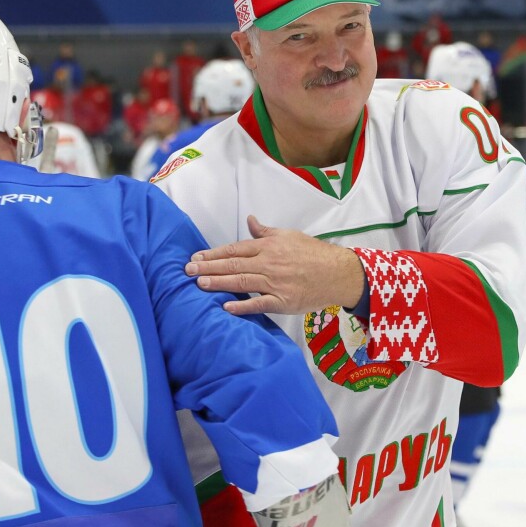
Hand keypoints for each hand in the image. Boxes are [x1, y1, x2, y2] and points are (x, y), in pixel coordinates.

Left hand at [184, 215, 364, 314]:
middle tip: (188, 270)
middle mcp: (268, 263)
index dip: (213, 254)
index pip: (234, 249)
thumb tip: (250, 220)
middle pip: (233, 265)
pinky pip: (260, 304)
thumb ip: (265, 232)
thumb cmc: (312, 253)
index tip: (195, 257)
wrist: (338, 273)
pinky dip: (243, 305)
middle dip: (208, 267)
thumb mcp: (288, 235)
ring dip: (219, 283)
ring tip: (199, 283)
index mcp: (268, 246)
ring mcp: (275, 283)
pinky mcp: (283, 302)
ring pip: (242, 282)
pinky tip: (226, 306)